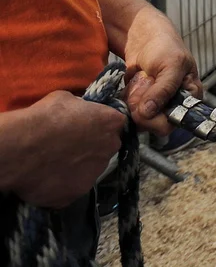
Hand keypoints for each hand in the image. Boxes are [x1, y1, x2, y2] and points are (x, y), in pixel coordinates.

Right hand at [7, 91, 125, 207]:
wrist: (24, 148)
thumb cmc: (45, 117)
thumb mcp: (67, 99)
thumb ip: (81, 108)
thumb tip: (80, 112)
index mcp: (112, 122)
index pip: (115, 123)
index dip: (99, 125)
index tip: (85, 126)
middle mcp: (111, 148)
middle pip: (106, 147)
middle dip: (92, 146)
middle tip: (69, 146)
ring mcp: (96, 173)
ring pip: (90, 169)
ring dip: (78, 167)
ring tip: (55, 163)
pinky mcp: (78, 193)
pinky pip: (72, 187)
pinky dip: (62, 184)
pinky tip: (48, 178)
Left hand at [122, 9, 201, 135]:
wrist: (143, 37)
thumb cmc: (165, 47)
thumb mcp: (171, 65)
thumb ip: (163, 89)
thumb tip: (148, 113)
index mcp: (190, 98)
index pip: (176, 122)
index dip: (160, 118)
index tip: (148, 105)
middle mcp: (174, 105)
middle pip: (156, 125)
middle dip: (144, 109)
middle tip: (142, 88)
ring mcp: (155, 106)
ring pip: (141, 120)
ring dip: (134, 103)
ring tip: (139, 82)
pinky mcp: (139, 104)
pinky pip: (130, 112)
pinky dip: (126, 101)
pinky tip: (132, 86)